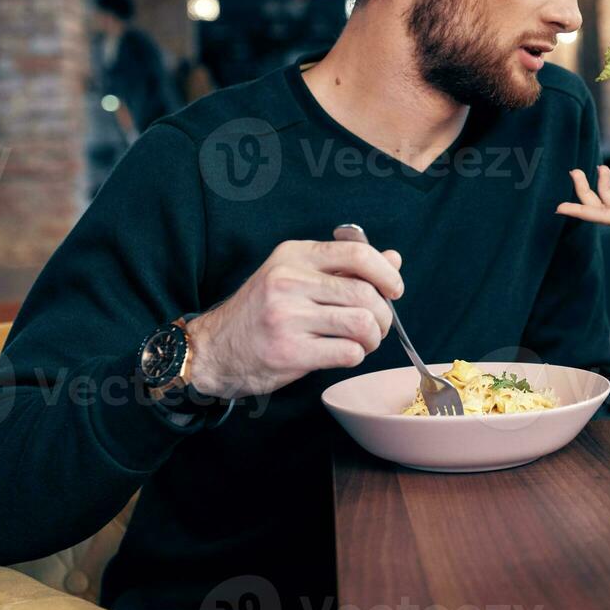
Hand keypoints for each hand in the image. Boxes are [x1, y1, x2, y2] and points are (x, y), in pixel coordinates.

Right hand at [187, 240, 404, 398]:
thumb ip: (344, 267)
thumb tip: (393, 259)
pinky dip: (355, 355)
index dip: (386, 273)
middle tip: (377, 326)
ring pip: (362, 324)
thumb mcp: (297, 276)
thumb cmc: (262, 312)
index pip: (357, 254)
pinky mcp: (289, 351)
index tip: (395, 290)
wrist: (215, 349)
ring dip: (372, 338)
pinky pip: (348, 352)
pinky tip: (342, 353)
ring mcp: (287, 317)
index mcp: (294, 255)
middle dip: (384, 315)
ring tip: (361, 341)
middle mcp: (289, 281)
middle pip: (366, 294)